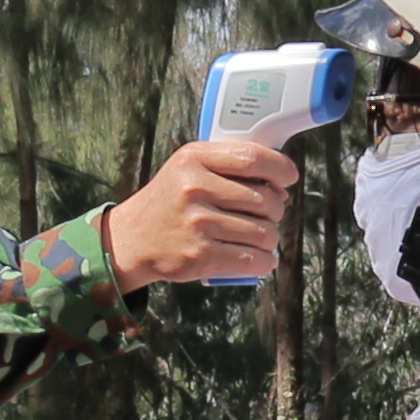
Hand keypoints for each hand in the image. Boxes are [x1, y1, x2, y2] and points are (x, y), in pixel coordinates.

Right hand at [103, 132, 295, 289]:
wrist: (131, 240)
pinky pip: (252, 260)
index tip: (288, 177)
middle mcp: (195, 189)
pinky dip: (264, 262)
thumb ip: (227, 165)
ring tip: (259, 238)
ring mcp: (198, 224)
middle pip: (265, 200)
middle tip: (266, 215)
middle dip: (276, 210)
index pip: (253, 158)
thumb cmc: (169, 202)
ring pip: (264, 233)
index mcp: (194, 159)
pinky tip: (260, 259)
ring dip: (270, 239)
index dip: (281, 168)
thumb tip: (279, 183)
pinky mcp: (201, 256)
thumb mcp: (188, 168)